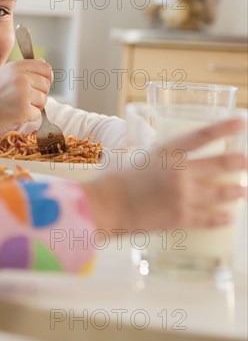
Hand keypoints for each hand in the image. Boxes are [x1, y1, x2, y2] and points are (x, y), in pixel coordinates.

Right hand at [0, 59, 51, 131]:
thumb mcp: (3, 72)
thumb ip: (23, 68)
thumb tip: (43, 62)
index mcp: (17, 66)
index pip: (46, 68)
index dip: (46, 77)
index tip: (39, 84)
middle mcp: (21, 78)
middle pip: (46, 84)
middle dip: (39, 92)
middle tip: (23, 97)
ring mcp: (23, 94)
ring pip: (43, 99)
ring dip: (34, 105)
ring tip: (17, 105)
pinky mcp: (24, 110)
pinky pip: (37, 114)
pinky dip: (29, 116)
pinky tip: (16, 113)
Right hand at [83, 118, 246, 233]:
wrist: (106, 205)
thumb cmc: (114, 180)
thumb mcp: (133, 157)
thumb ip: (152, 154)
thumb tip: (156, 152)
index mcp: (166, 152)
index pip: (201, 136)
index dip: (223, 127)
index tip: (240, 121)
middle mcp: (179, 172)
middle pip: (219, 164)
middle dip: (236, 162)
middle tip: (244, 161)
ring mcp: (183, 196)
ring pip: (220, 193)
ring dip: (234, 191)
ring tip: (242, 190)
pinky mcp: (181, 218)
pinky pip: (209, 218)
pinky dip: (221, 218)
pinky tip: (229, 216)